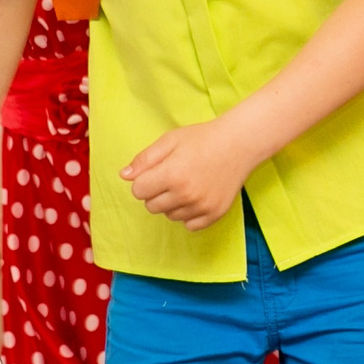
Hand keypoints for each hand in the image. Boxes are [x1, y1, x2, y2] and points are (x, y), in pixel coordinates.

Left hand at [124, 117, 258, 230]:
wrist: (238, 144)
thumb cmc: (202, 139)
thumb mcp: (169, 141)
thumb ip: (144, 159)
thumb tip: (124, 176)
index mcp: (171, 175)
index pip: (138, 191)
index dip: (144, 180)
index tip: (157, 171)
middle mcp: (186, 195)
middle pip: (151, 207)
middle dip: (156, 193)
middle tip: (172, 177)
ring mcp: (201, 207)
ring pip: (170, 216)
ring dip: (172, 203)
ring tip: (187, 184)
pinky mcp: (214, 214)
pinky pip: (189, 225)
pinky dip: (188, 214)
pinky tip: (196, 197)